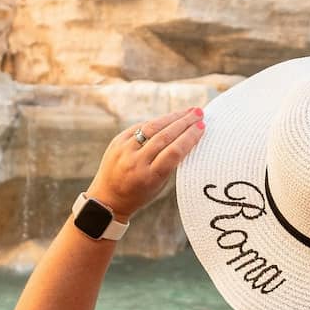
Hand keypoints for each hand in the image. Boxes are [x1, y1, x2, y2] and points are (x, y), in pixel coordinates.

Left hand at [85, 108, 204, 219]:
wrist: (108, 197)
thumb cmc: (140, 193)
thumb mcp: (159, 183)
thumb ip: (170, 161)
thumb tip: (188, 135)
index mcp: (149, 176)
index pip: (174, 152)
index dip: (189, 137)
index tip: (202, 127)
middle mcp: (135, 161)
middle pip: (164, 136)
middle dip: (184, 122)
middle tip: (198, 113)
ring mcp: (124, 150)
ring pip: (152, 127)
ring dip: (172, 117)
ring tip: (187, 111)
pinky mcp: (117, 141)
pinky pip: (141, 127)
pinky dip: (157, 122)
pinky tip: (169, 118)